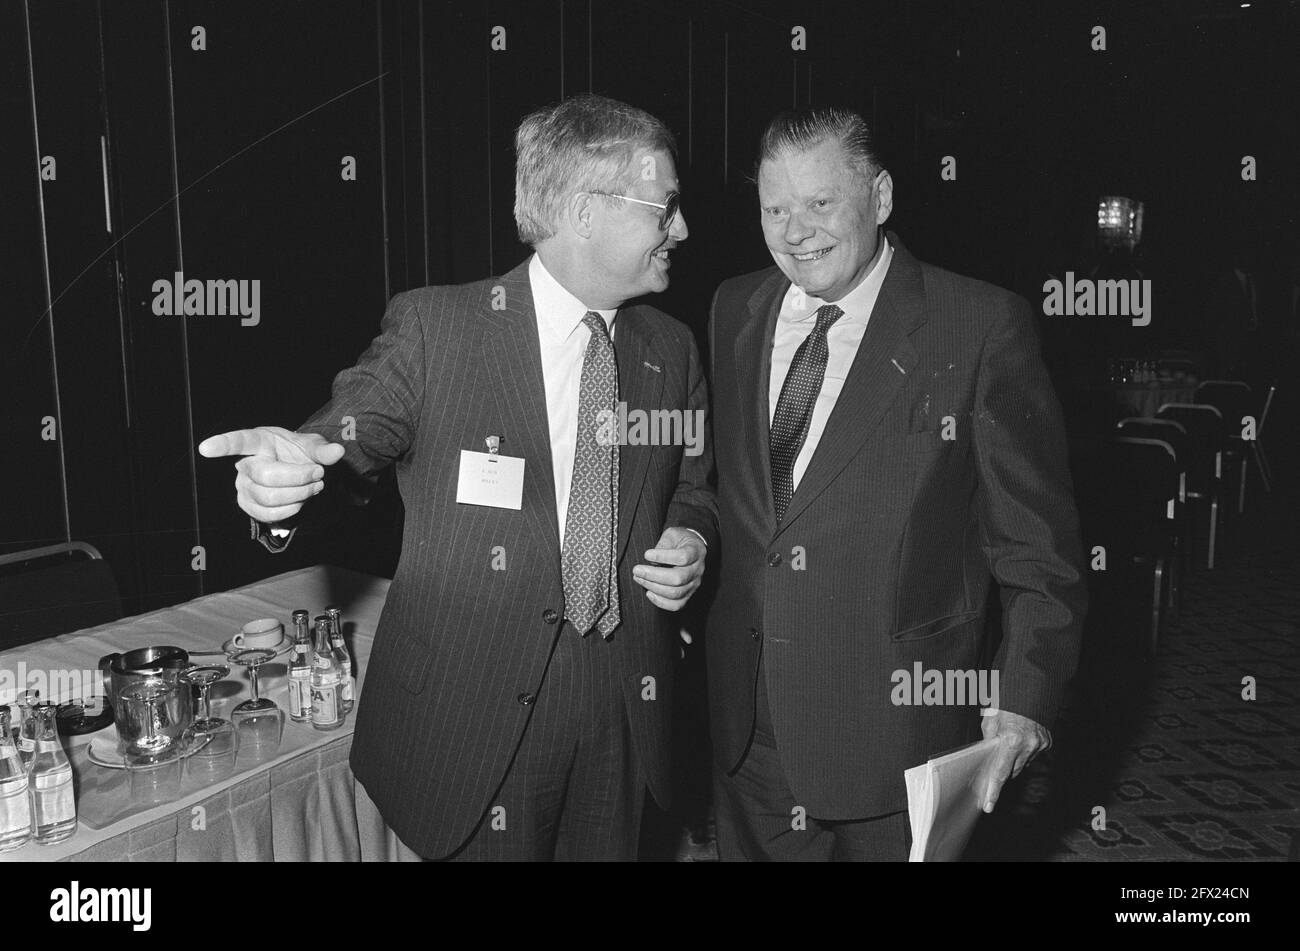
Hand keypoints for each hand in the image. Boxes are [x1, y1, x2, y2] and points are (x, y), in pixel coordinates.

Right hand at [198, 426, 344, 522]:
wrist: (298, 470)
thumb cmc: (298, 453)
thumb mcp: (312, 446)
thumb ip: (323, 449)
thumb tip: (337, 452)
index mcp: (258, 441)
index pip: (239, 441)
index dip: (222, 445)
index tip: (205, 448)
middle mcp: (245, 463)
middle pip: (266, 476)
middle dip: (298, 478)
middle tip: (318, 474)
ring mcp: (244, 486)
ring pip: (267, 498)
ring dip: (298, 495)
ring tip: (314, 486)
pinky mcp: (248, 505)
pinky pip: (266, 514)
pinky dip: (289, 510)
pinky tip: (300, 501)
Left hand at [632, 527, 706, 611]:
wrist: (692, 548)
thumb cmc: (680, 540)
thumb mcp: (672, 534)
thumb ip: (663, 545)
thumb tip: (652, 562)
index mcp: (696, 551)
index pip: (683, 557)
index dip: (663, 557)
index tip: (646, 554)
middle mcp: (698, 570)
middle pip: (678, 578)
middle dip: (653, 575)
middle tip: (637, 570)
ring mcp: (694, 584)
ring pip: (675, 593)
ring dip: (653, 587)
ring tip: (639, 578)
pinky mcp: (688, 594)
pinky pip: (676, 605)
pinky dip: (661, 602)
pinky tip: (649, 592)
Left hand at [979, 709, 1051, 813]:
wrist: (1030, 689)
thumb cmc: (1007, 703)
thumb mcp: (990, 721)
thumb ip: (988, 742)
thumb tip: (986, 758)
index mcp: (1010, 740)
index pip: (999, 773)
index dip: (993, 791)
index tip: (988, 805)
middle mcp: (1027, 746)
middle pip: (1011, 771)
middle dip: (1001, 771)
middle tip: (992, 766)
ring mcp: (1039, 745)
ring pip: (1022, 764)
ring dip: (1013, 759)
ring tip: (1008, 743)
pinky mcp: (1047, 742)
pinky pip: (1032, 754)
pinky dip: (1024, 751)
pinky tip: (1020, 738)